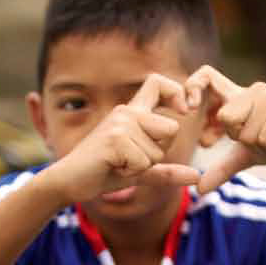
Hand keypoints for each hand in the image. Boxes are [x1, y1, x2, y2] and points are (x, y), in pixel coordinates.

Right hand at [47, 72, 201, 201]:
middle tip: (131, 159)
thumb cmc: (103, 173)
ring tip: (119, 164)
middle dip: (158, 152)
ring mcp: (120, 124)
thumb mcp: (141, 171)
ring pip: (158, 150)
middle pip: (172, 128)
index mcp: (133, 113)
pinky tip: (112, 167)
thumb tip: (197, 176)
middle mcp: (127, 112)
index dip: (176, 91)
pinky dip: (131, 173)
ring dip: (142, 166)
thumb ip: (167, 172)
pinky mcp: (115, 139)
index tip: (184, 109)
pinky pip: (143, 162)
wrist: (68, 181)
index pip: (158, 83)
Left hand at [185, 65, 265, 193]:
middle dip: (238, 137)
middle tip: (256, 138)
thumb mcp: (244, 157)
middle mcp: (253, 91)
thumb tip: (199, 188)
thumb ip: (220, 169)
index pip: (207, 75)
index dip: (193, 86)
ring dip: (259, 145)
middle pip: (226, 116)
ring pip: (245, 132)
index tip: (189, 111)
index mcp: (238, 97)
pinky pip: (264, 138)